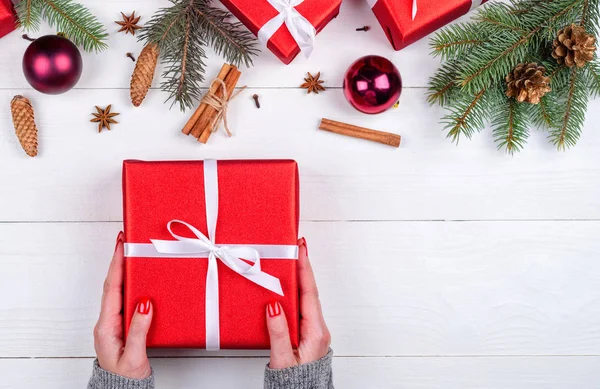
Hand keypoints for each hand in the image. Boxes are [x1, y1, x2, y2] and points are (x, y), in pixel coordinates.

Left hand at [93, 231, 152, 378]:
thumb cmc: (125, 378)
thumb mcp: (134, 356)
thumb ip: (138, 331)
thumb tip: (144, 304)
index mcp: (107, 326)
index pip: (111, 288)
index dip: (117, 264)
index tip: (121, 244)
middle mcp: (108, 321)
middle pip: (113, 284)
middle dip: (119, 259)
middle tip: (127, 239)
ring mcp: (114, 322)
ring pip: (119, 290)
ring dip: (124, 269)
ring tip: (132, 251)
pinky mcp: (122, 325)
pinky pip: (126, 299)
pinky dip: (131, 283)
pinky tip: (139, 277)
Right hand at [266, 238, 330, 368]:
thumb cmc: (295, 384)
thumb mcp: (283, 360)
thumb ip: (278, 333)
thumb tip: (273, 306)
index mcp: (315, 332)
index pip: (309, 293)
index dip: (304, 268)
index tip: (301, 249)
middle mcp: (317, 329)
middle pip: (309, 291)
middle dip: (302, 267)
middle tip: (294, 246)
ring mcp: (313, 331)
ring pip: (305, 299)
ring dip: (297, 279)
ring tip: (288, 260)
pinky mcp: (307, 334)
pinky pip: (300, 308)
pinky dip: (294, 293)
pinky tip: (285, 287)